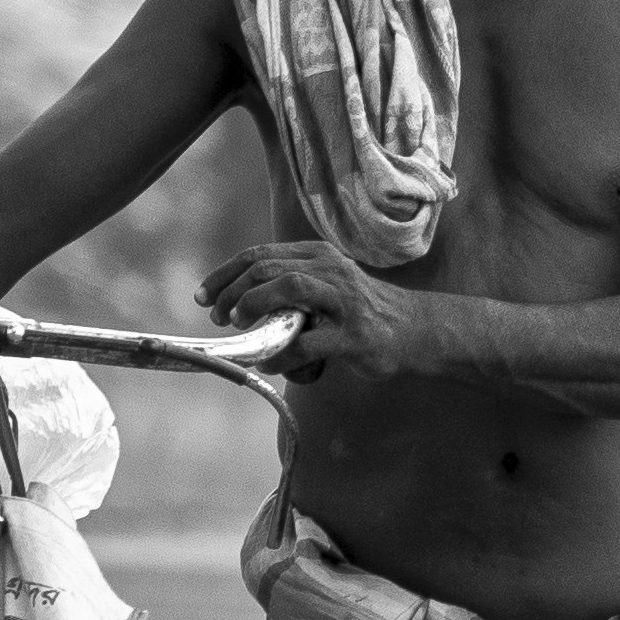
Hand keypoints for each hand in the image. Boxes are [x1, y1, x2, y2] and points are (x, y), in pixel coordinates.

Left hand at [199, 236, 422, 380]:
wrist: (415, 330)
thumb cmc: (362, 311)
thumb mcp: (327, 285)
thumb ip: (290, 286)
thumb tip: (238, 303)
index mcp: (318, 255)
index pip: (259, 255)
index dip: (224, 274)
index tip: (203, 296)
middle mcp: (330, 270)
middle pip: (266, 268)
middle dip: (231, 293)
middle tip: (220, 317)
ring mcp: (343, 301)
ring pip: (287, 288)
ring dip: (253, 307)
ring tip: (241, 327)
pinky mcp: (353, 335)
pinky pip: (307, 343)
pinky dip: (281, 355)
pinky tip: (271, 364)